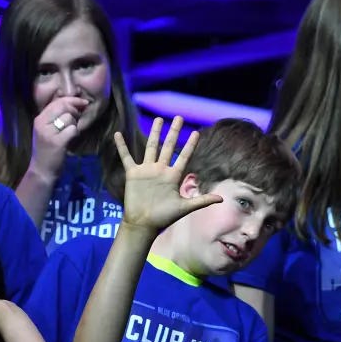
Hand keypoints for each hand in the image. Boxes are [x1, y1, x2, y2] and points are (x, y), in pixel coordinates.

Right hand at [28, 96, 89, 178]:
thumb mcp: (48, 130)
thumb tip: (75, 104)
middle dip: (75, 110)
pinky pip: (73, 129)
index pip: (57, 101)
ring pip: (69, 118)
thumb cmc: (48, 149)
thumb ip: (56, 117)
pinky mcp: (57, 142)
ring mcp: (48, 132)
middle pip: (63, 106)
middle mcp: (41, 123)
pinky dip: (75, 133)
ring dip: (75, 124)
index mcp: (39, 118)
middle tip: (78, 119)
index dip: (73, 100)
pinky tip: (71, 139)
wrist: (42, 169)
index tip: (83, 102)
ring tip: (70, 133)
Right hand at [115, 117, 222, 231]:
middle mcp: (161, 170)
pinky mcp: (132, 173)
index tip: (196, 133)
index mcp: (173, 176)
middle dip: (173, 132)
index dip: (189, 145)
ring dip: (154, 134)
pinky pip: (126, 157)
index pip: (184, 157)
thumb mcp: (184, 207)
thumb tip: (221, 199)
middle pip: (168, 147)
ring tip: (159, 120)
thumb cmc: (163, 217)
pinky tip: (118, 134)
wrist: (143, 223)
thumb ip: (201, 200)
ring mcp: (146, 170)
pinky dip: (121, 146)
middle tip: (178, 118)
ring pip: (151, 147)